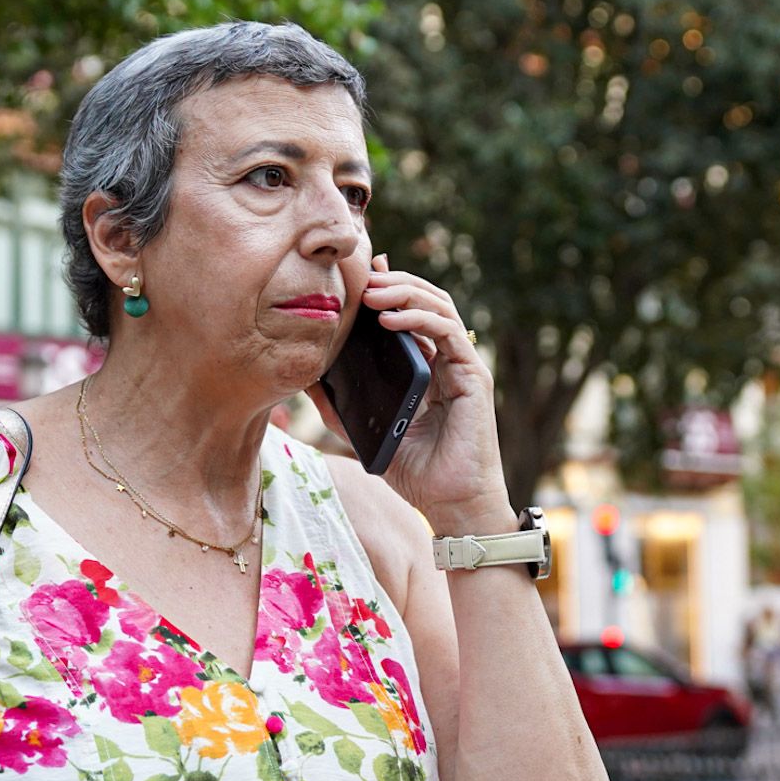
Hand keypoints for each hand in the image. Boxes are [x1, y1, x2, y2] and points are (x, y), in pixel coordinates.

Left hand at [307, 254, 512, 533]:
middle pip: (426, 301)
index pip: (408, 314)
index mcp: (424, 368)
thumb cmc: (416, 472)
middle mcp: (446, 360)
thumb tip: (306, 378)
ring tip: (372, 291)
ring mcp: (462, 365)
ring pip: (440, 307)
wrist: (450, 503)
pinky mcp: (473, 376)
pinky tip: (390, 319)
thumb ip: (338, 406)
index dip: (387, 289)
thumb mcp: (364, 432)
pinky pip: (448, 332)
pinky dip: (420, 318)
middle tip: (361, 277)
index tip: (357, 276)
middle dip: (394, 282)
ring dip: (406, 291)